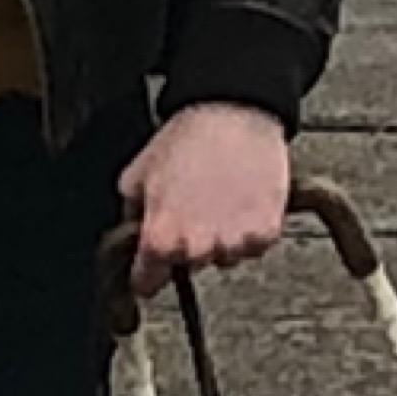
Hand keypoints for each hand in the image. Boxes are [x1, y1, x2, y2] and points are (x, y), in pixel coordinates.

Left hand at [116, 100, 292, 298]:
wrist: (234, 112)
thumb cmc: (188, 137)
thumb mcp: (136, 173)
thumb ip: (131, 212)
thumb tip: (134, 230)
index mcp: (161, 239)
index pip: (148, 282)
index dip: (147, 273)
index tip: (152, 268)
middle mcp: (198, 249)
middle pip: (190, 266)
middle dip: (188, 245)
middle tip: (193, 208)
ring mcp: (234, 243)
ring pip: (225, 257)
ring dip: (222, 237)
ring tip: (220, 198)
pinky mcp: (265, 233)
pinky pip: (254, 246)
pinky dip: (250, 229)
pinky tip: (241, 200)